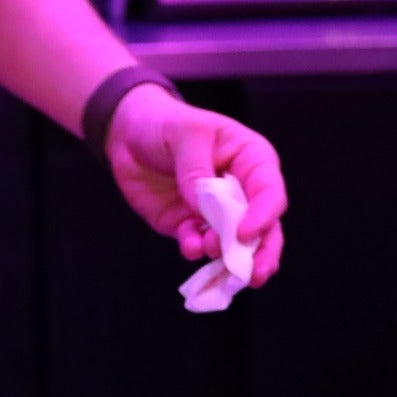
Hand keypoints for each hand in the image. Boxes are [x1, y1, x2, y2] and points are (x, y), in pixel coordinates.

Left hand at [104, 86, 287, 286]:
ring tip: (211, 252)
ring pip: (233, 243)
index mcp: (252, 161)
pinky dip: (196, 250)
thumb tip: (203, 207)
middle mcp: (240, 191)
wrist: (127, 132)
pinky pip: (198, 244)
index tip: (246, 232)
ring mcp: (215, 212)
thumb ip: (196, 168)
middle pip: (263, 228)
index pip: (269, 193)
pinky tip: (190, 247)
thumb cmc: (165, 122)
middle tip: (254, 274)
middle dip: (260, 252)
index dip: (263, 216)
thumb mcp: (185, 132)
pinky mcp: (188, 224)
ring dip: (227, 256)